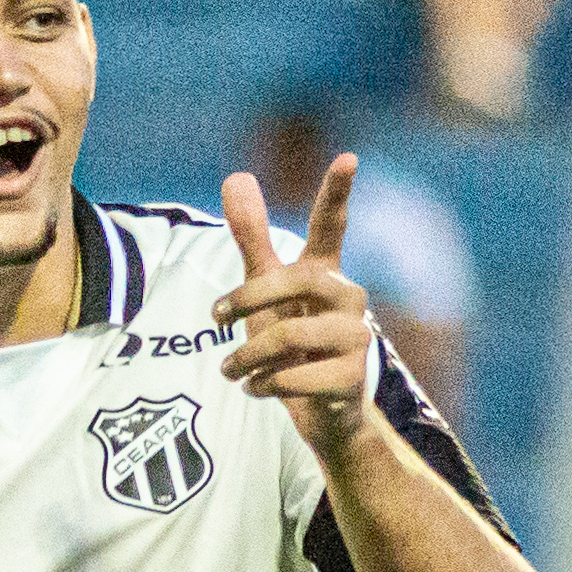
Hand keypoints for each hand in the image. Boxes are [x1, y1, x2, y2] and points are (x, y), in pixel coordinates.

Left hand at [220, 157, 376, 461]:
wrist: (324, 415)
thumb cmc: (294, 346)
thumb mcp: (266, 292)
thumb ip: (253, 239)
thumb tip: (237, 176)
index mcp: (327, 273)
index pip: (331, 227)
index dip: (337, 192)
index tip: (348, 157)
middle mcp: (350, 299)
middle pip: (293, 280)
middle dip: (247, 300)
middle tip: (215, 318)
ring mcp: (357, 338)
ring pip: (288, 336)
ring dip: (247, 356)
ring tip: (230, 371)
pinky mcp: (352, 379)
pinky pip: (294, 377)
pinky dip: (264, 385)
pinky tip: (258, 389)